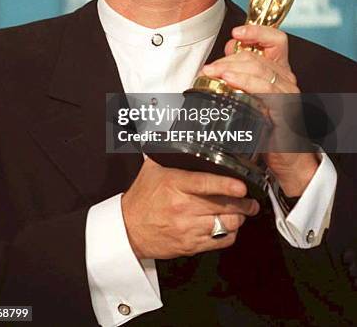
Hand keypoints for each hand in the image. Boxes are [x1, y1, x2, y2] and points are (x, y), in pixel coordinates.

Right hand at [121, 157, 259, 259]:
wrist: (128, 229)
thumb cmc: (142, 197)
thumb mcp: (151, 169)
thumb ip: (166, 152)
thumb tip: (175, 133)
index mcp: (175, 185)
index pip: (206, 184)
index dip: (227, 185)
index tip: (242, 186)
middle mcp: (183, 207)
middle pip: (223, 206)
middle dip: (243, 204)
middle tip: (251, 200)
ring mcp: (188, 228)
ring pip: (226, 225)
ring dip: (239, 218)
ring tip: (243, 212)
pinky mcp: (191, 245)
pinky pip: (220, 242)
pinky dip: (230, 234)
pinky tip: (230, 227)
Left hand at [201, 24, 318, 196]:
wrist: (287, 159)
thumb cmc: (268, 128)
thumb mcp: (253, 95)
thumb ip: (243, 70)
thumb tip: (229, 47)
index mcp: (280, 71)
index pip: (276, 40)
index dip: (257, 30)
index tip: (236, 33)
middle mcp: (286, 79)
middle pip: (257, 55)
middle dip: (228, 59)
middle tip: (209, 68)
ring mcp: (287, 94)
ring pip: (259, 69)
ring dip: (230, 68)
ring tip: (211, 73)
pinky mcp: (285, 110)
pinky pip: (264, 90)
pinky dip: (244, 82)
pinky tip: (228, 81)